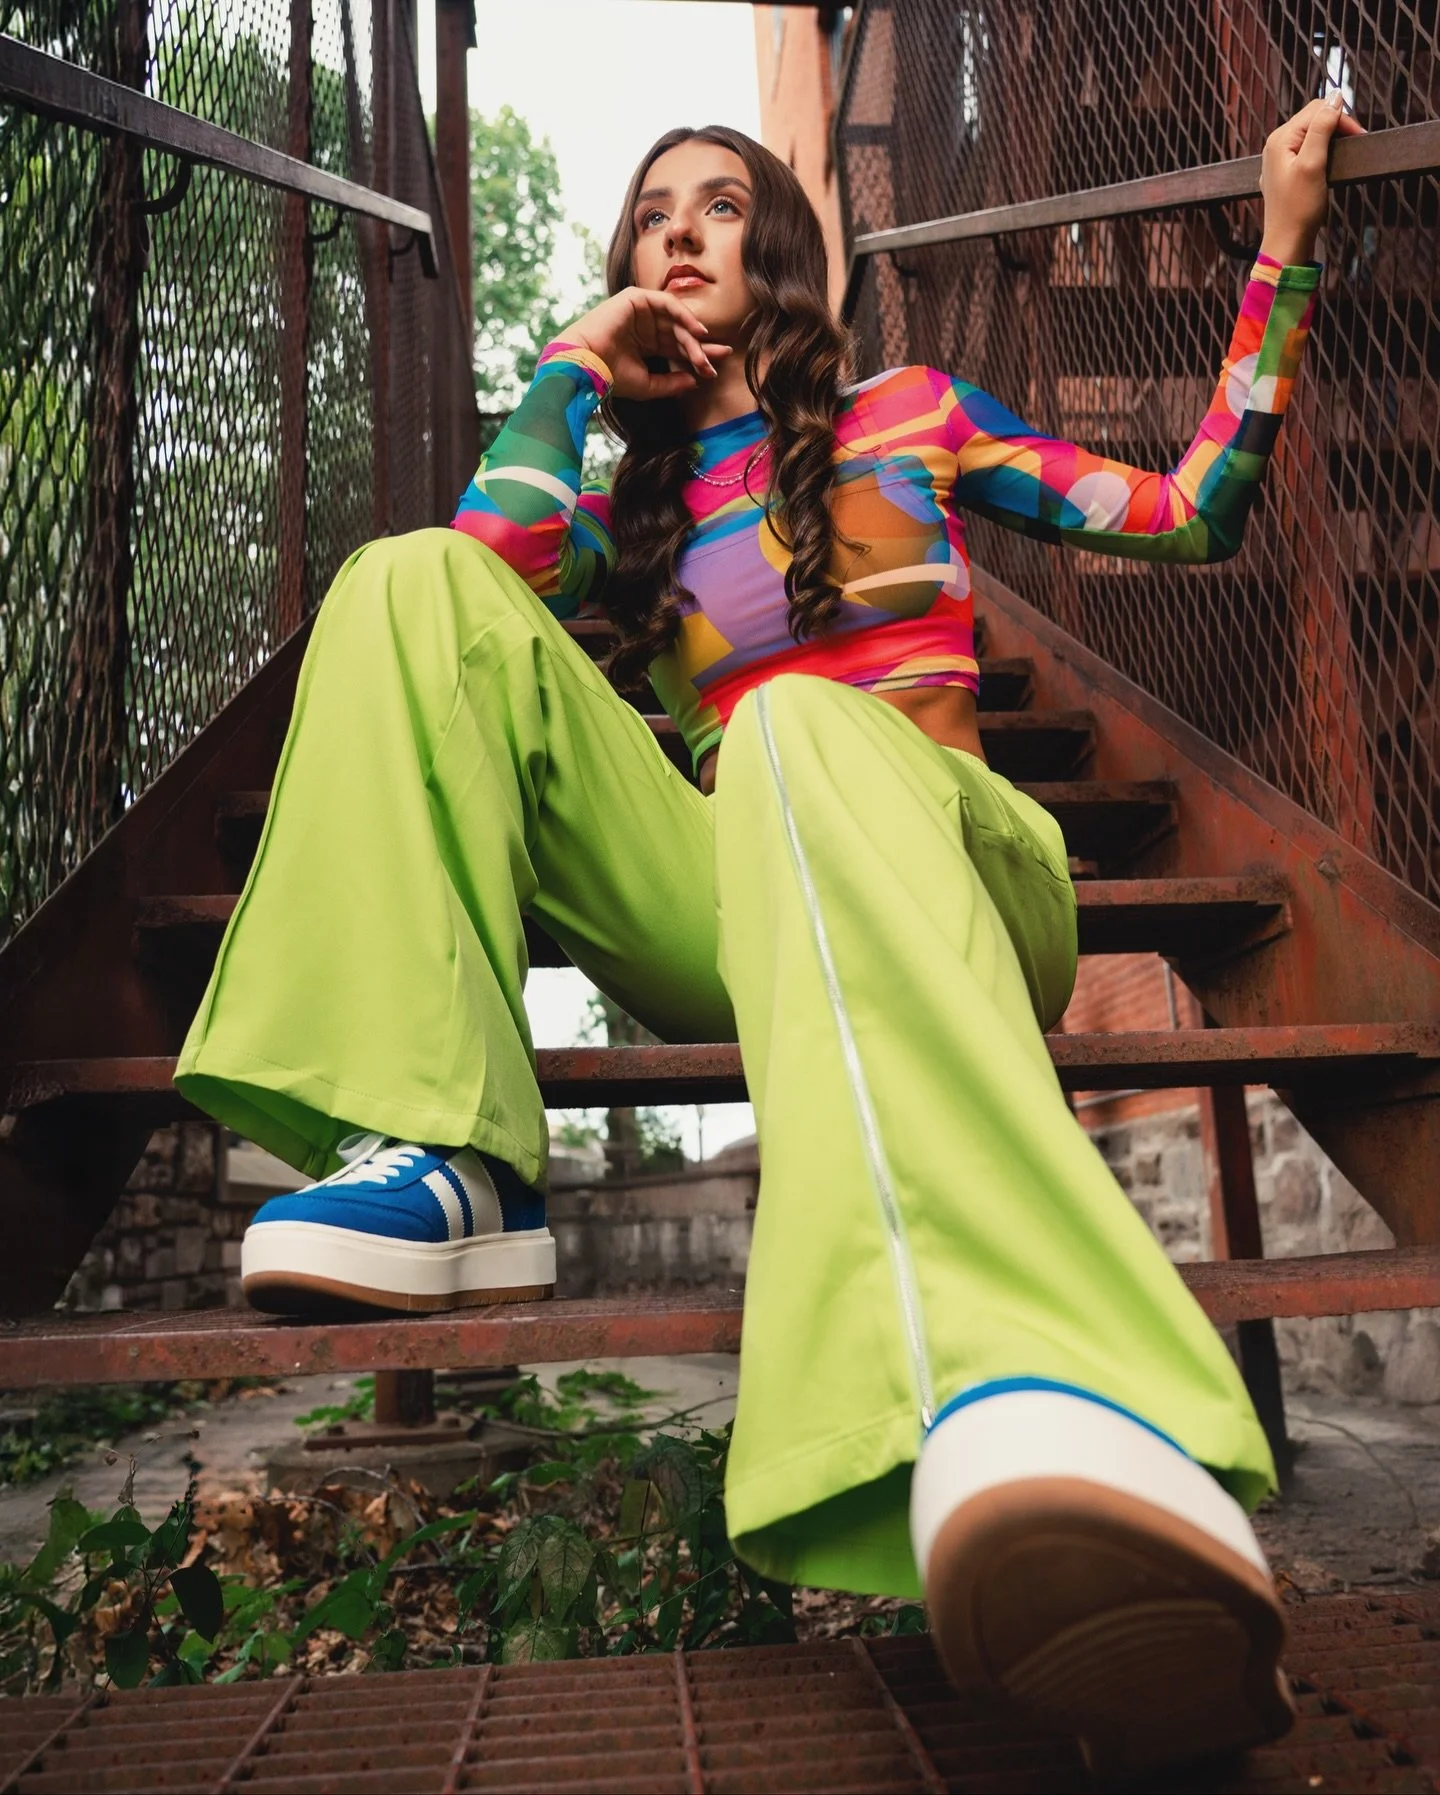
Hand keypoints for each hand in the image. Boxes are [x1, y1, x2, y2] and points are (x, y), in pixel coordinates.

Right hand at [561, 286, 733, 401]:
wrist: (586, 365)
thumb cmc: (611, 377)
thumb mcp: (648, 385)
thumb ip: (672, 383)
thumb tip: (696, 381)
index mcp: (645, 345)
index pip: (677, 349)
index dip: (698, 357)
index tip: (715, 370)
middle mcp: (645, 327)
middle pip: (681, 334)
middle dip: (701, 347)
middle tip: (720, 358)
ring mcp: (641, 312)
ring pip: (676, 321)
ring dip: (693, 336)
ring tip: (705, 352)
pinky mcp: (637, 299)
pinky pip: (668, 302)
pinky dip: (684, 314)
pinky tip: (697, 330)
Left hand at [1257, 91, 1365, 265]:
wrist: (1287, 243)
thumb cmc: (1298, 209)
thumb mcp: (1313, 163)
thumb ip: (1322, 128)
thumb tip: (1334, 97)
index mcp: (1280, 139)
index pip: (1317, 109)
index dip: (1341, 118)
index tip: (1358, 136)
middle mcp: (1276, 145)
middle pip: (1314, 119)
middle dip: (1337, 127)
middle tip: (1355, 143)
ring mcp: (1280, 159)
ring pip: (1312, 134)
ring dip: (1332, 139)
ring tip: (1344, 155)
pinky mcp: (1287, 172)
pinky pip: (1307, 150)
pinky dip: (1323, 153)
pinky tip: (1329, 165)